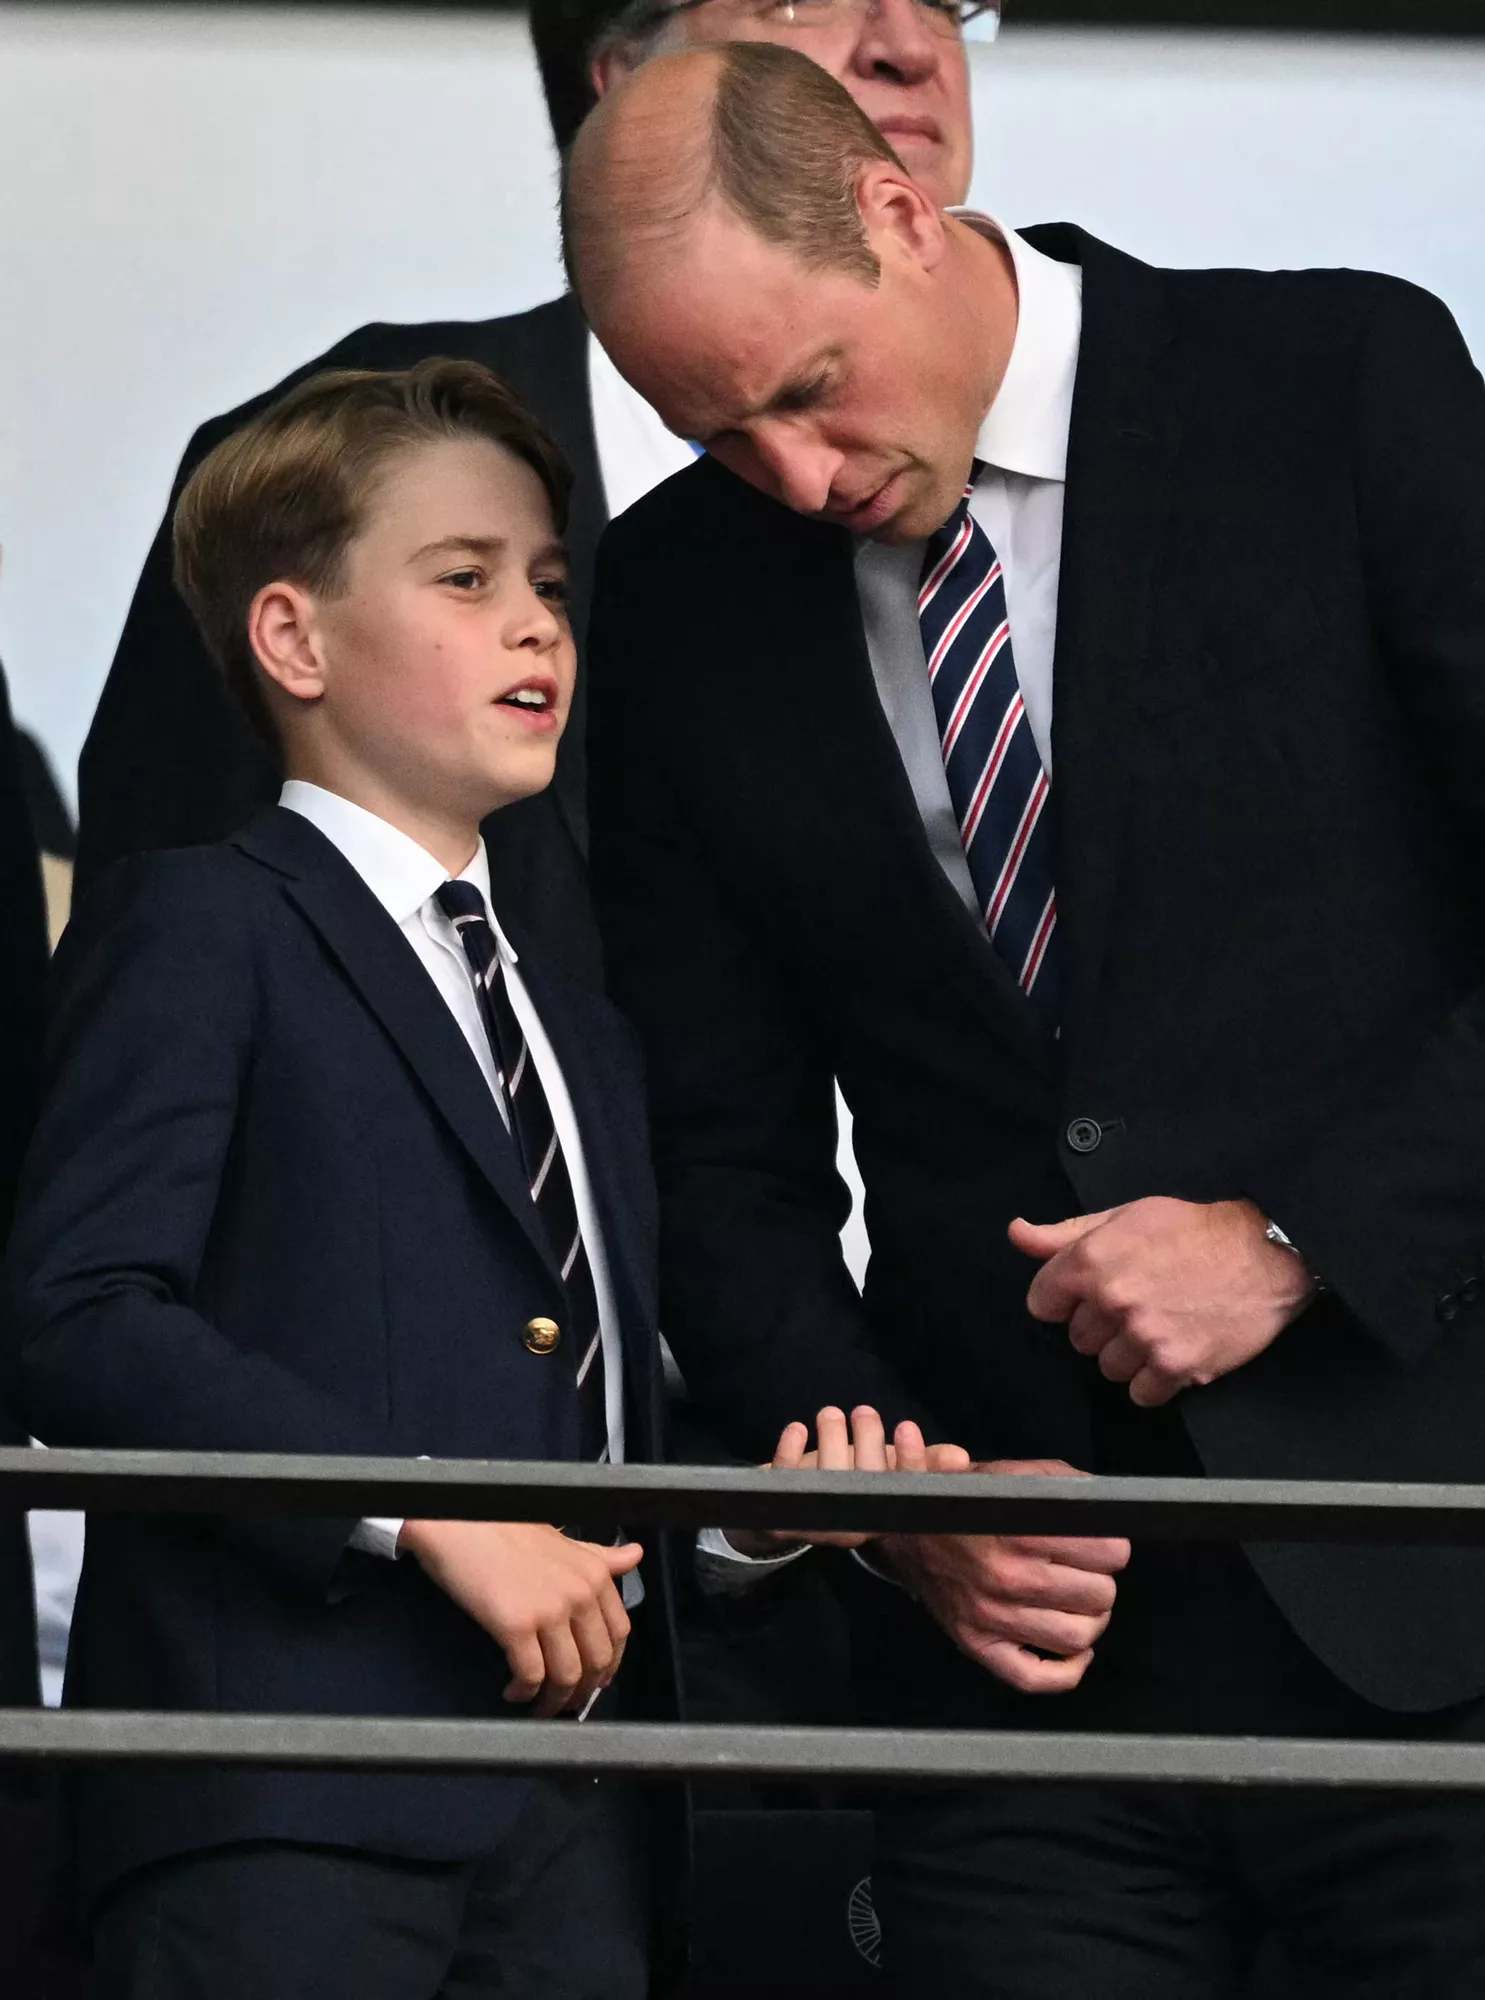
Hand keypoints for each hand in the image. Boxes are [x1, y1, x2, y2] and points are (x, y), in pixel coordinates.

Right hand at [398, 1519, 641, 1716]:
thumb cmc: (505, 1528)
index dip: (608, 1665)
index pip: (618, 1633)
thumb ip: (599, 1556)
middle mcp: (580, 1592)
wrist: (460, 1520)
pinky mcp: (516, 1625)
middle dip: (583, 1691)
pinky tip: (514, 1691)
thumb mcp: (562, 1541)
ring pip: (568, 1676)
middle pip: (597, 1661)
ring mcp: (549, 1610)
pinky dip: (525, 1693)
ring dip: (555, 1701)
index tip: (594, 1680)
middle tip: (565, 1702)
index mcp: (595, 1573)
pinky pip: (531, 1676)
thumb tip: (636, 1554)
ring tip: (539, 1705)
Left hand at [721, 1405, 971, 1557]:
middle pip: (867, 1481)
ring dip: (830, 1438)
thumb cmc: (855, 1479)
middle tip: (864, 1412)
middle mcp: (856, 1518)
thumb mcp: (892, 1470)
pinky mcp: (784, 1502)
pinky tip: (798, 1429)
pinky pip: (787, 1477)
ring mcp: (819, 1513)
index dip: (910, 1460)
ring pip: (829, 1477)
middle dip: (867, 1440)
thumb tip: (961, 1458)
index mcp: (888, 1509)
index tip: (907, 1426)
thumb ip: (925, 1462)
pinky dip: (791, 1449)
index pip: (907, 1489)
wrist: (795, 1504)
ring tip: (830, 1414)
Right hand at [880, 1461, 1129, 1694]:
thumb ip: (1066, 1485)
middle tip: (1086, 1570)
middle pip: (1100, 1596)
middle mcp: (1007, 1577)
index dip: (1112, 1545)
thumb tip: (1108, 1506)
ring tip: (1078, 1602)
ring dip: (1090, 1620)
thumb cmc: (971, 1500)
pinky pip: (1036, 1679)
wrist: (907, 1528)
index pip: (1108, 1553)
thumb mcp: (1016, 1475)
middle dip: (1100, 1579)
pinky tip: (1074, 1649)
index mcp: (1021, 1530)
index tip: (1103, 1543)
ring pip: (1078, 1638)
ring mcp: (991, 1618)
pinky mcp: (978, 1645)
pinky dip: (1067, 1671)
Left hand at [1010, 1196, 1316, 1408]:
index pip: (1042, 1303)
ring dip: (1128, 1354)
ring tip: (1159, 1325)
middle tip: (1138, 1304)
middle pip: (1077, 1339)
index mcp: (1091, 1260)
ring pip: (1107, 1367)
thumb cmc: (1194, 1231)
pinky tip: (1174, 1349)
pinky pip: (1141, 1393)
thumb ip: (1064, 1233)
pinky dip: (1155, 1379)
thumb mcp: (1124, 1216)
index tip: (1087, 1295)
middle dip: (1101, 1325)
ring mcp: (1145, 1337)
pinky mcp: (1177, 1367)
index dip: (1064, 1299)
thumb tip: (1017, 1235)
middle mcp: (1113, 1300)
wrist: (1264, 1253)